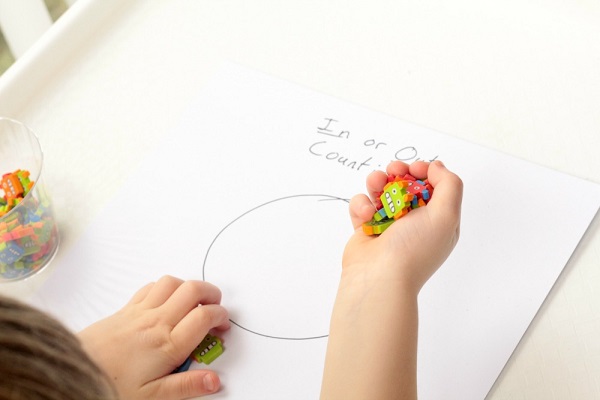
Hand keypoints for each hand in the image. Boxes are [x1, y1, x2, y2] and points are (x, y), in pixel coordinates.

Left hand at [77, 276, 229, 399]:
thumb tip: (214, 380)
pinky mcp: (126, 309)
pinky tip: (168, 299)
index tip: (223, 325)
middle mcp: (156, 322)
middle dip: (212, 293)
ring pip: (172, 282)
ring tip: (195, 301)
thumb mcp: (153, 396)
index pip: (204, 316)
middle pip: (193, 290)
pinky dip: (166, 286)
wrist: (74, 372)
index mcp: (167, 344)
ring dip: (189, 286)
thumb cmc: (111, 386)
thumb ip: (187, 386)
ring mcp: (140, 312)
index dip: (221, 316)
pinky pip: (151, 286)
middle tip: (216, 307)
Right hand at [321, 161, 462, 399]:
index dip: (425, 172)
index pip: (435, 186)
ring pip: (382, 190)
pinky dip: (361, 205)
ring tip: (374, 184)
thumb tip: (435, 167)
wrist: (379, 278)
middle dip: (399, 172)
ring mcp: (389, 224)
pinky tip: (365, 214)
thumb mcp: (446, 215)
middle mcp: (415, 222)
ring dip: (377, 182)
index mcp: (438, 220)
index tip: (415, 169)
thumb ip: (449, 185)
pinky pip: (362, 205)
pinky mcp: (366, 227)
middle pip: (407, 184)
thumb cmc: (414, 249)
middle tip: (393, 170)